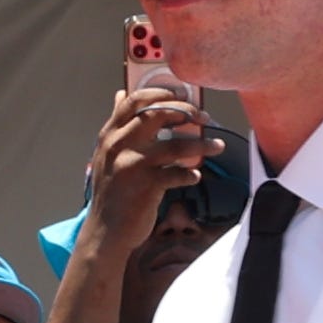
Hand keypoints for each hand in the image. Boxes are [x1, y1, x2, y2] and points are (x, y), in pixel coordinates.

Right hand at [81, 86, 220, 264]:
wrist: (105, 230)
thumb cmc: (112, 190)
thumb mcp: (107, 153)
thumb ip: (118, 124)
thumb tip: (120, 93)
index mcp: (110, 134)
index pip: (134, 100)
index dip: (161, 92)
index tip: (182, 93)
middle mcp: (119, 145)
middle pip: (157, 114)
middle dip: (186, 111)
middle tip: (204, 116)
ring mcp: (132, 165)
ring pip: (175, 145)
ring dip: (202, 143)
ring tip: (217, 145)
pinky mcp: (146, 187)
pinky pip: (177, 174)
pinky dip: (190, 174)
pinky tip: (195, 175)